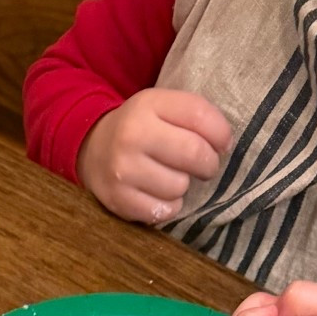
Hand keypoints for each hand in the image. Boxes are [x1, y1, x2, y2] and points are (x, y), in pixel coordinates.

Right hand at [77, 88, 231, 224]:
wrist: (93, 149)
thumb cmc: (140, 128)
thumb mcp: (162, 106)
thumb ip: (194, 116)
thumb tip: (224, 145)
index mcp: (148, 104)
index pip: (200, 115)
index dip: (221, 134)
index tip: (221, 144)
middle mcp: (132, 135)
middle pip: (194, 153)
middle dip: (208, 164)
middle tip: (203, 166)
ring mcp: (122, 170)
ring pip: (179, 187)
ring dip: (183, 186)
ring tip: (172, 177)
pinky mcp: (118, 200)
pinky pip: (163, 211)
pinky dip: (168, 206)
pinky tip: (160, 194)